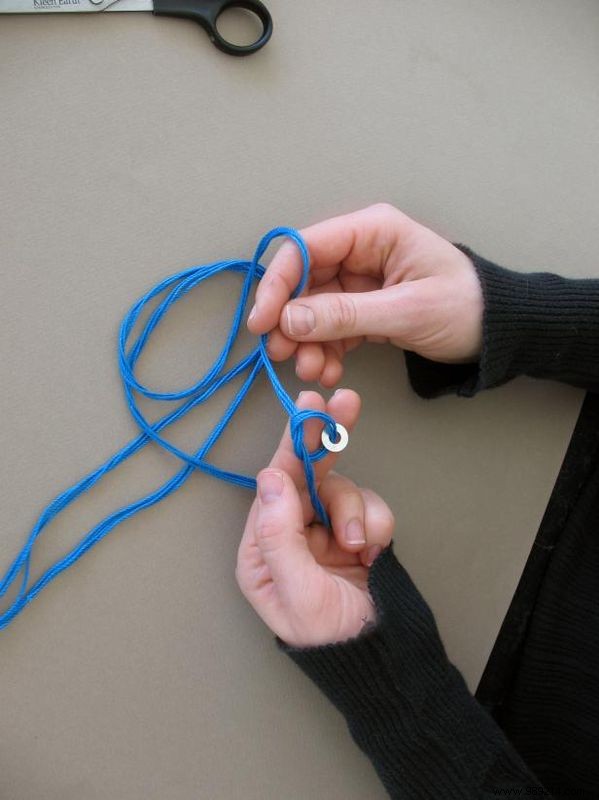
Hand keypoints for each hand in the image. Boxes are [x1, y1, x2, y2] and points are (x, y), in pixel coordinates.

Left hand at [235, 389, 393, 647]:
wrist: (386, 660)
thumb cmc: (332, 637)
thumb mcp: (299, 592)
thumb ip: (281, 535)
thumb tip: (269, 477)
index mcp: (262, 549)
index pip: (275, 485)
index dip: (293, 445)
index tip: (310, 409)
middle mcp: (292, 535)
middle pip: (307, 475)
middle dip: (326, 440)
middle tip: (345, 402)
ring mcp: (326, 532)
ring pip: (343, 489)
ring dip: (357, 512)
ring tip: (361, 547)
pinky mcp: (357, 534)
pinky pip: (369, 507)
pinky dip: (376, 523)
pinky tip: (374, 551)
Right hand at [248, 203, 482, 386]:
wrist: (497, 333)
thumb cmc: (463, 307)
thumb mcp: (404, 311)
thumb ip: (344, 316)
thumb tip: (287, 320)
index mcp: (371, 232)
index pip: (306, 248)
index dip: (278, 284)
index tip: (262, 322)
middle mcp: (360, 252)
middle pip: (303, 281)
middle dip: (290, 320)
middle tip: (282, 354)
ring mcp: (360, 282)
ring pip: (313, 309)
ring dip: (306, 342)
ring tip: (311, 371)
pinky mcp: (364, 309)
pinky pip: (332, 328)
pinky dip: (325, 351)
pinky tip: (328, 372)